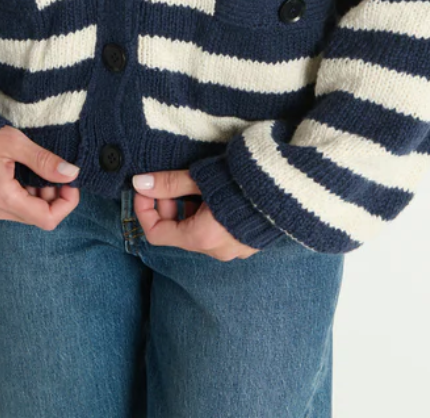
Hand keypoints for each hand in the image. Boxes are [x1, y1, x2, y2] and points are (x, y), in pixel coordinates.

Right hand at [0, 125, 80, 228]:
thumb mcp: (16, 142)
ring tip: (36, 170)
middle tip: (54, 172)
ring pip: (25, 214)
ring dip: (38, 196)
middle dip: (52, 197)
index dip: (66, 203)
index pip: (46, 218)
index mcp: (1, 196)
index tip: (70, 182)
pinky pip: (11, 210)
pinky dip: (24, 196)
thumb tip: (71, 174)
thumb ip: (44, 161)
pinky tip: (22, 176)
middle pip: (37, 217)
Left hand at [132, 169, 260, 260]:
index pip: (156, 234)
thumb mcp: (200, 178)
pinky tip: (217, 193)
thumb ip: (169, 183)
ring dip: (188, 210)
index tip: (144, 188)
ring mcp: (235, 250)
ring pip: (198, 233)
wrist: (289, 185)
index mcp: (201, 238)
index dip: (143, 210)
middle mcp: (217, 251)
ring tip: (197, 184)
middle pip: (177, 233)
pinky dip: (208, 216)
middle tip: (170, 182)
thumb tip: (139, 183)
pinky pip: (218, 233)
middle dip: (167, 206)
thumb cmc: (242, 180)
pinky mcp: (249, 242)